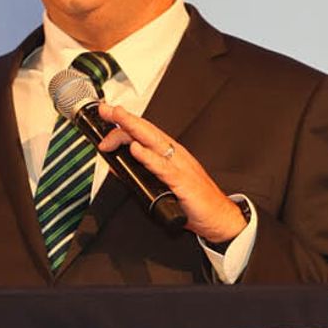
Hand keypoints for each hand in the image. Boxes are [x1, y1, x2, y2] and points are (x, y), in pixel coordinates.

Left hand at [94, 103, 246, 245]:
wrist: (219, 217)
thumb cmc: (195, 201)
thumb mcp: (163, 185)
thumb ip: (142, 174)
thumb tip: (118, 167)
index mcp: (171, 154)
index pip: (145, 133)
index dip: (126, 124)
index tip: (109, 117)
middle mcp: (175, 155)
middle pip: (147, 131)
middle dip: (125, 119)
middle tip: (107, 110)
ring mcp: (179, 166)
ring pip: (153, 142)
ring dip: (134, 129)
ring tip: (118, 119)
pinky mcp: (182, 181)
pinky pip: (162, 167)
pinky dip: (148, 157)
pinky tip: (136, 150)